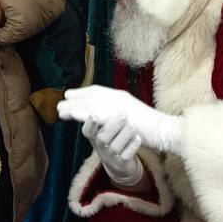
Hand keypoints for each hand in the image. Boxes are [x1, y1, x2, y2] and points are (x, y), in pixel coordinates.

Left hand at [57, 85, 183, 154]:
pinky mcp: (115, 114)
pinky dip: (81, 112)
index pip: (98, 90)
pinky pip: (94, 112)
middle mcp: (117, 97)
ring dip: (73, 105)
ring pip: (89, 103)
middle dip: (75, 97)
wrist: (162, 130)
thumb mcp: (131, 115)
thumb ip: (118, 113)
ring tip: (60, 110)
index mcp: (121, 96)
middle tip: (62, 100)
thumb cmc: (149, 127)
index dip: (83, 92)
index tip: (71, 94)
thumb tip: (108, 114)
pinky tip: (71, 115)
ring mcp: (117, 104)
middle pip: (91, 94)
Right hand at [84, 114, 143, 187]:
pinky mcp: (121, 164)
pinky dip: (133, 145)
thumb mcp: (104, 126)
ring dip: (126, 134)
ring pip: (115, 146)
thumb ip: (101, 112)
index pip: (87, 131)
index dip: (90, 125)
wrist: (120, 161)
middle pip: (103, 138)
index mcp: (94, 135)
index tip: (94, 115)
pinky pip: (126, 155)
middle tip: (123, 114)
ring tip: (133, 126)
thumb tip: (87, 93)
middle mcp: (100, 147)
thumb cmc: (112, 136)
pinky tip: (138, 138)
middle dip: (114, 125)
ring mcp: (110, 156)